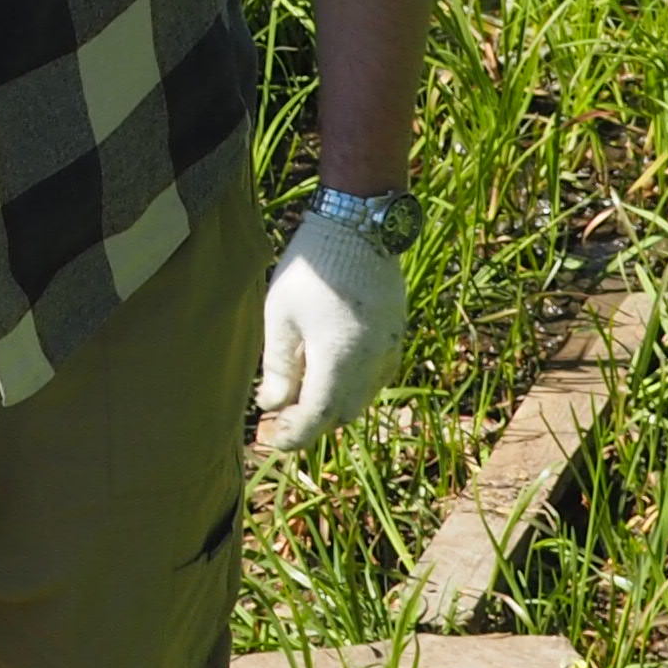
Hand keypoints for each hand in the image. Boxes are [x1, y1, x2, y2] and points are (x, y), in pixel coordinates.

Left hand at [251, 203, 406, 451]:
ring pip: (361, 398)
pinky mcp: (396, 335)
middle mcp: (370, 360)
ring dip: (333, 405)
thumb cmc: (310, 268)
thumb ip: (277, 365)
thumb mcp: (279, 314)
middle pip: (341, 412)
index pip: (316, 415)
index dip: (294, 435)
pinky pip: (376, 378)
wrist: (358, 226)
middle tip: (282, 417)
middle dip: (312, 422)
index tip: (273, 442)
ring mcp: (388, 348)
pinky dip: (352, 386)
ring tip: (301, 392)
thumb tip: (271, 404)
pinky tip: (329, 371)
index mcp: (338, 358)